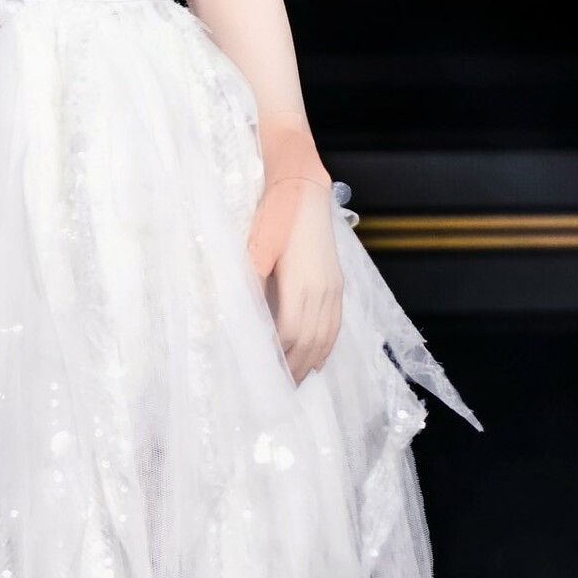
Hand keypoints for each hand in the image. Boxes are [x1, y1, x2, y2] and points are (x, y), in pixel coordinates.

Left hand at [255, 181, 343, 383]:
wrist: (304, 187)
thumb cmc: (277, 214)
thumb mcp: (258, 244)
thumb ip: (251, 279)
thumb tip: (241, 313)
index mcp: (302, 284)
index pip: (290, 334)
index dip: (278, 357)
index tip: (264, 374)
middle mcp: (322, 291)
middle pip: (310, 342)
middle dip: (295, 368)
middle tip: (278, 390)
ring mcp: (333, 286)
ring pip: (326, 337)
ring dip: (311, 362)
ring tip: (296, 380)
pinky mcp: (336, 281)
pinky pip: (336, 324)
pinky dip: (327, 346)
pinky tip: (318, 357)